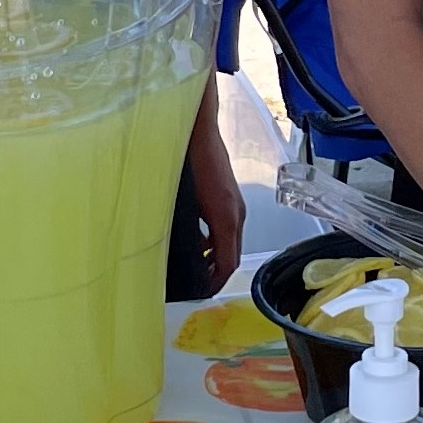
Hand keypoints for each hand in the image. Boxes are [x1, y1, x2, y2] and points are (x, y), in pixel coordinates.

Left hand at [182, 88, 244, 282]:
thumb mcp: (186, 203)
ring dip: (215, 256)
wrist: (199, 130)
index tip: (201, 292)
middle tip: (196, 285)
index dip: (215, 281)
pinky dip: (214, 240)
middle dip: (216, 273)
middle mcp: (236, 215)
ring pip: (230, 242)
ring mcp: (235, 205)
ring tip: (194, 267)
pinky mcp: (229, 196)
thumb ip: (189, 232)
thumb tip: (187, 254)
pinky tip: (195, 240)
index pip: (228, 263)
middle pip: (232, 255)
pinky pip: (226, 228)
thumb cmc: (189, 163)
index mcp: (227, 219)